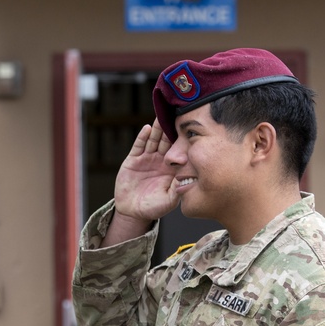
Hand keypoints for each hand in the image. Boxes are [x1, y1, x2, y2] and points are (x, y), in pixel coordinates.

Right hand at [102, 121, 179, 245]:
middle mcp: (161, 160)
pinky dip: (143, 137)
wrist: (133, 212)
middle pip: (168, 140)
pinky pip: (139, 146)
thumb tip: (188, 176)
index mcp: (172, 168)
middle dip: (172, 128)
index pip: (180, 150)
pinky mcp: (133, 160)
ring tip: (162, 116)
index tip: (191, 128)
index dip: (185, 139)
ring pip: (154, 139)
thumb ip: (178, 188)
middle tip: (178, 113)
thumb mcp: (169, 200)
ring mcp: (147, 159)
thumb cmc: (154, 208)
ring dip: (158, 128)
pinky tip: (147, 128)